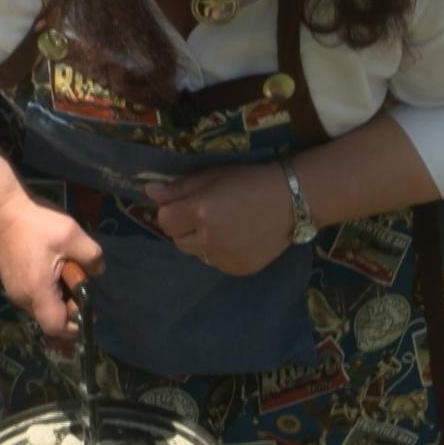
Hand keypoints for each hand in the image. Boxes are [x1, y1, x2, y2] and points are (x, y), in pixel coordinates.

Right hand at [0, 194, 103, 338]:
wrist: (1, 211)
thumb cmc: (37, 224)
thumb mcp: (73, 236)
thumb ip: (92, 258)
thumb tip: (97, 273)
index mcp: (37, 292)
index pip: (56, 327)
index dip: (74, 327)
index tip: (89, 312)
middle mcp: (23, 298)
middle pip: (50, 319)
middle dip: (70, 310)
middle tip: (81, 285)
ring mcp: (14, 291)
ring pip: (42, 308)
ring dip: (59, 299)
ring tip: (69, 274)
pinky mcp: (12, 283)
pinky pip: (34, 297)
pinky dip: (48, 291)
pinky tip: (55, 270)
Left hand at [147, 163, 293, 274]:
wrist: (294, 200)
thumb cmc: (252, 180)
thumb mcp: (214, 175)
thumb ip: (180, 187)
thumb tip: (150, 193)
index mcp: (201, 211)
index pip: (165, 219)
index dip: (173, 210)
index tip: (188, 204)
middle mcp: (209, 239)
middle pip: (177, 240)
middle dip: (185, 227)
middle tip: (208, 214)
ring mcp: (224, 258)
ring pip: (196, 254)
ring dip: (202, 242)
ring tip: (226, 226)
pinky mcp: (238, 269)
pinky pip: (216, 263)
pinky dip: (221, 252)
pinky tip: (240, 238)